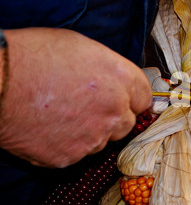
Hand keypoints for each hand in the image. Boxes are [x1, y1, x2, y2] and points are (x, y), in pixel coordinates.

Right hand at [0, 28, 151, 167]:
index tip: (124, 99)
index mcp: (121, 79)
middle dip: (111, 116)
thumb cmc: (32, 56)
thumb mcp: (81, 47)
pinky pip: (77, 153)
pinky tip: (49, 128)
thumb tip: (117, 82)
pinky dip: (67, 144)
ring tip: (61, 115)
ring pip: (102, 140)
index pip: (144, 97)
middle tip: (86, 106)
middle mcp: (114, 110)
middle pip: (126, 123)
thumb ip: (109, 69)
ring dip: (90, 131)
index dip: (132, 98)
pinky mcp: (70, 157)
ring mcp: (94, 137)